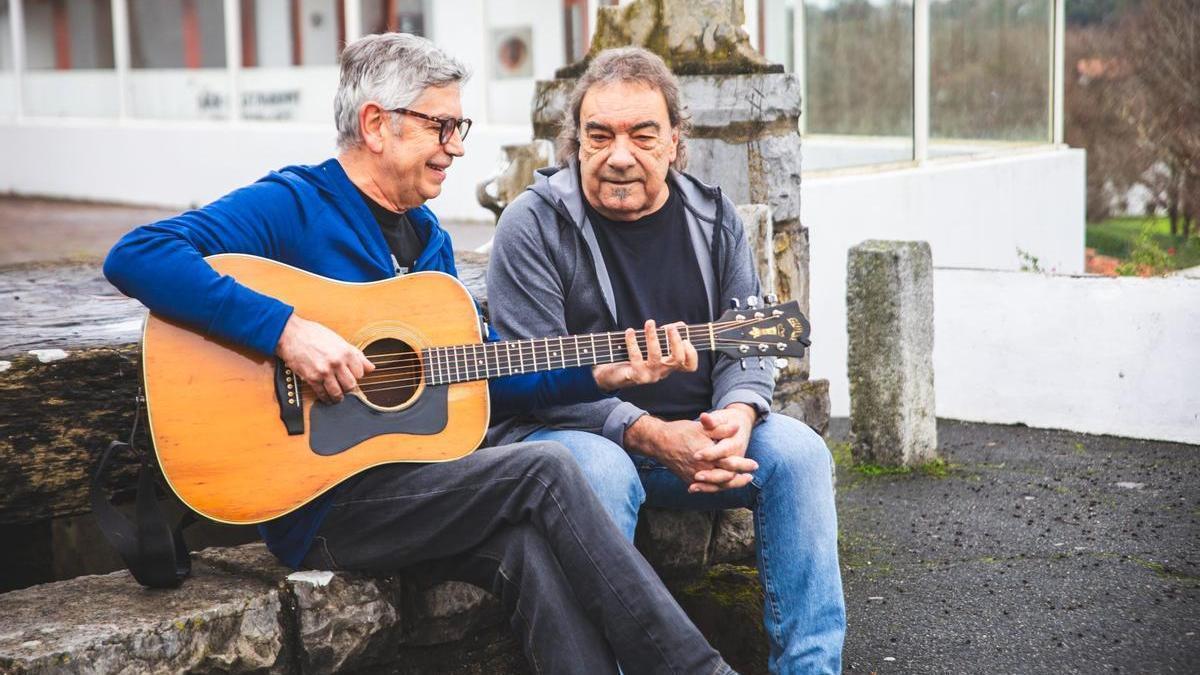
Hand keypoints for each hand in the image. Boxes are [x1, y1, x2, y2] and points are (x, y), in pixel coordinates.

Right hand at [275, 314, 374, 403]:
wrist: (291, 334)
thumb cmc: (314, 334)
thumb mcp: (339, 340)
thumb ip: (356, 355)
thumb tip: (371, 367)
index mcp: (346, 352)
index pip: (361, 373)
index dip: (357, 376)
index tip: (353, 377)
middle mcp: (337, 362)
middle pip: (351, 385)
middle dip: (349, 389)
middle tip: (345, 388)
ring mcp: (324, 371)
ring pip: (338, 393)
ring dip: (338, 397)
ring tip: (337, 396)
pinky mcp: (312, 378)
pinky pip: (322, 394)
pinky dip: (325, 398)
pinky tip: (326, 396)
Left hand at [592, 320, 697, 390]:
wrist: (613, 376)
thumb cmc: (634, 358)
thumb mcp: (653, 346)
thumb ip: (667, 336)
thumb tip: (680, 325)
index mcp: (669, 366)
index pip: (689, 367)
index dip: (692, 354)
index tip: (685, 339)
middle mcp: (663, 372)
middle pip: (677, 359)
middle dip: (675, 341)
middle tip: (669, 327)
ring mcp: (650, 375)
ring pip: (656, 356)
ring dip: (653, 337)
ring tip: (649, 323)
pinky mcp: (637, 376)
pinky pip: (636, 357)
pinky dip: (632, 342)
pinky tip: (630, 332)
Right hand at [624, 416, 757, 493]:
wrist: (658, 442)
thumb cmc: (680, 432)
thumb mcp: (701, 428)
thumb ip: (720, 429)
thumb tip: (737, 427)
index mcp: (708, 456)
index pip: (731, 464)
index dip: (744, 465)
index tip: (754, 465)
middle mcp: (702, 470)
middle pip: (726, 479)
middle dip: (739, 479)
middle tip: (750, 477)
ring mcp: (694, 477)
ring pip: (716, 486)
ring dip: (730, 485)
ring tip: (739, 481)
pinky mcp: (688, 479)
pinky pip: (705, 488)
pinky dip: (715, 488)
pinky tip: (721, 485)